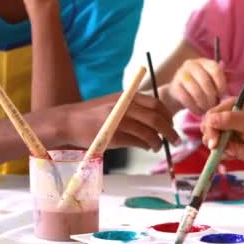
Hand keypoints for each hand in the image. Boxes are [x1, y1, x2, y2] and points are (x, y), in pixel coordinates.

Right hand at [56, 92, 180, 150]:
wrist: (67, 121)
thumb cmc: (93, 115)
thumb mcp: (114, 104)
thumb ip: (134, 109)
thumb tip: (158, 121)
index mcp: (126, 96)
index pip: (155, 103)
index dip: (168, 115)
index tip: (172, 125)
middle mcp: (124, 106)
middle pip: (156, 117)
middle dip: (169, 130)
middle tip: (175, 140)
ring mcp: (118, 120)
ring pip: (148, 131)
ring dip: (158, 141)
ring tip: (159, 147)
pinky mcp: (113, 135)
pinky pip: (137, 141)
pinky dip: (147, 145)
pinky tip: (148, 147)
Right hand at [169, 58, 226, 114]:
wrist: (178, 92)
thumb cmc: (201, 86)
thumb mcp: (212, 80)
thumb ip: (224, 79)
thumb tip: (237, 80)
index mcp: (205, 62)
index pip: (215, 69)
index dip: (221, 83)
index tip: (223, 95)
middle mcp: (191, 65)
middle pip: (205, 81)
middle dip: (212, 96)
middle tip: (214, 106)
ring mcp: (181, 74)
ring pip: (196, 91)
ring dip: (204, 103)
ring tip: (207, 110)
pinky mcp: (174, 86)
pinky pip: (186, 99)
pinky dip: (194, 108)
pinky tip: (198, 111)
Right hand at [201, 98, 243, 164]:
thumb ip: (231, 120)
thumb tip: (210, 119)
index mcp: (231, 106)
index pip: (211, 116)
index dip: (210, 129)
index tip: (215, 143)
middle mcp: (226, 118)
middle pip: (207, 128)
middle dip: (213, 140)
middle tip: (223, 150)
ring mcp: (226, 132)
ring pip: (210, 141)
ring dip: (220, 149)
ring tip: (234, 151)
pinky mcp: (229, 145)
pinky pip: (218, 151)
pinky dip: (224, 155)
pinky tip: (236, 154)